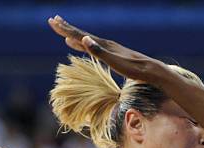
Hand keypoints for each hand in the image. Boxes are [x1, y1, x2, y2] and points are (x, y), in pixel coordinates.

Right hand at [48, 15, 166, 83]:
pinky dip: (84, 45)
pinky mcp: (113, 54)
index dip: (66, 29)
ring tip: (65, 32)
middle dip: (67, 28)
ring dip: (74, 35)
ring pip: (87, 40)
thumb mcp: (115, 62)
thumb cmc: (133, 69)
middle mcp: (105, 43)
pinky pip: (93, 47)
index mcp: (103, 44)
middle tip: (53, 20)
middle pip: (81, 34)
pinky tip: (82, 45)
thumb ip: (99, 52)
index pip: (80, 35)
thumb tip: (84, 39)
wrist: (150, 70)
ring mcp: (109, 48)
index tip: (53, 22)